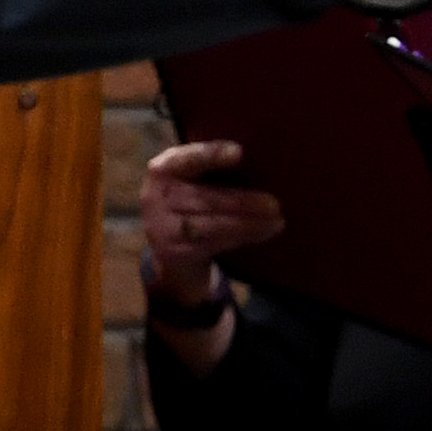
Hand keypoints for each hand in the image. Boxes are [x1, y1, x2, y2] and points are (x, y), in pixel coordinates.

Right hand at [141, 141, 279, 375]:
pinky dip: (239, 236)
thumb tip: (264, 160)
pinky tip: (265, 231)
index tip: (238, 154)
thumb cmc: (204, 224)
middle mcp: (153, 201)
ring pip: (207, 221)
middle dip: (241, 199)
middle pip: (201, 198)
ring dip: (246, 220)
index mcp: (162, 177)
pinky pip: (208, 242)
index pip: (175, 161)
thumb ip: (218, 181)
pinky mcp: (172, 255)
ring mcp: (158, 230)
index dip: (203, 155)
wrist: (180, 276)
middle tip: (276, 203)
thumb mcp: (206, 198)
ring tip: (278, 218)